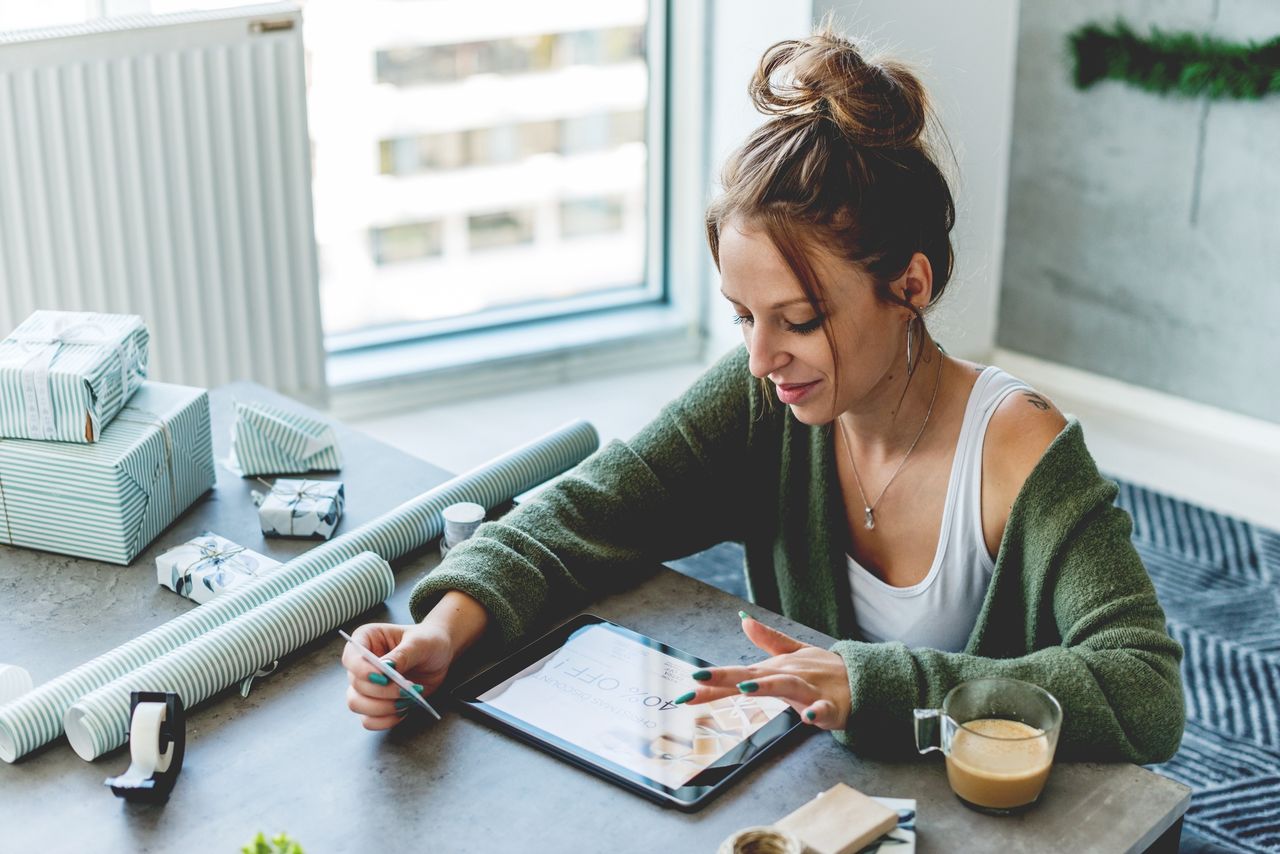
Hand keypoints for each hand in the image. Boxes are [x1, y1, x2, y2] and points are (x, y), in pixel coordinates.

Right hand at [342, 621, 453, 729]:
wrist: (440, 654)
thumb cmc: (428, 641)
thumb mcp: (419, 643)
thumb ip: (402, 655)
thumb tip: (386, 667)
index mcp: (366, 639)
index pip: (351, 657)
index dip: (362, 670)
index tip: (383, 678)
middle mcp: (361, 663)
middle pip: (356, 685)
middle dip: (382, 692)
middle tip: (407, 689)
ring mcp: (367, 684)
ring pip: (357, 704)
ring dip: (383, 707)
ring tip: (408, 699)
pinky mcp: (376, 702)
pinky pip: (369, 720)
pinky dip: (386, 719)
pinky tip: (404, 710)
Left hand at [678, 613, 851, 730]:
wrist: (865, 680)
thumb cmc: (825, 671)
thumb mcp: (794, 654)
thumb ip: (768, 639)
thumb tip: (743, 618)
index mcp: (776, 668)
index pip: (739, 674)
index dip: (713, 680)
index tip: (687, 684)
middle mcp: (789, 675)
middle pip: (754, 677)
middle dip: (726, 678)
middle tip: (698, 679)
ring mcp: (811, 689)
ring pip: (787, 686)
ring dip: (767, 687)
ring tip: (746, 689)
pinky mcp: (832, 706)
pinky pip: (824, 711)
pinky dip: (817, 713)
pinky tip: (809, 717)